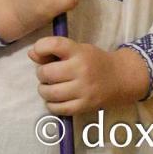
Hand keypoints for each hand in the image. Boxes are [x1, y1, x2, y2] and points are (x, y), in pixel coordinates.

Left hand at [30, 38, 149, 115]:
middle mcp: (81, 70)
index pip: (53, 45)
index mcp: (79, 51)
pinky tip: (55, 99)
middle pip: (47, 72)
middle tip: (47, 74)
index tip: (39, 52)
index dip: (40, 47)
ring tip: (49, 86)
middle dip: (41, 73)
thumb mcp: (77, 48)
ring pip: (50, 92)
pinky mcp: (85, 106)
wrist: (121, 78)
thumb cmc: (94, 61)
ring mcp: (84, 90)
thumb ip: (54, 49)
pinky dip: (51, 104)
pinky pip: (59, 109)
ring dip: (44, 89)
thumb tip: (31, 55)